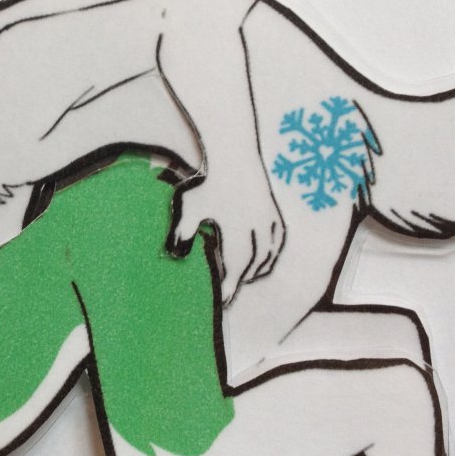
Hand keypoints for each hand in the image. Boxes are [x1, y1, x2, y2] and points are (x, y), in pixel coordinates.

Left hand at [169, 178, 285, 301]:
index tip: (224, 301)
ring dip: (258, 269)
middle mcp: (258, 229)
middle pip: (253, 264)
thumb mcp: (189, 206)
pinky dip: (272, 253)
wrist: (234, 154)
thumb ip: (181, 231)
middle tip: (230, 289)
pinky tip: (265, 256)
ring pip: (269, 254)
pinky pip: (279, 239)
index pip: (236, 268)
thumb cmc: (208, 181)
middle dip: (242, 279)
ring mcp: (269, 219)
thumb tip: (175, 254)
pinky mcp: (274, 210)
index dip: (230, 287)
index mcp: (238, 232)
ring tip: (246, 276)